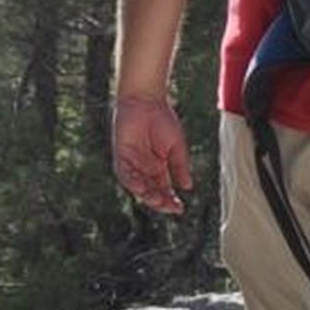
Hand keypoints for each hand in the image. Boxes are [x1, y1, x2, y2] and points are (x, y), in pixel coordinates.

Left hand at [112, 93, 194, 213]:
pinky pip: (125, 173)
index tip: (180, 208)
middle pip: (151, 191)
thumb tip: (187, 187)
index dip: (171, 200)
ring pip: (138, 186)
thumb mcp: (176, 146)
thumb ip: (180, 167)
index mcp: (159, 167)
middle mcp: (145, 168)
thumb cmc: (162, 119)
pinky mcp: (121, 155)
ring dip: (147, 195)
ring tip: (157, 201)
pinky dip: (132, 181)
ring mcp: (132, 163)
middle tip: (170, 207)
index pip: (164, 189)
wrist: (146, 100)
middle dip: (160, 201)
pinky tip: (141, 188)